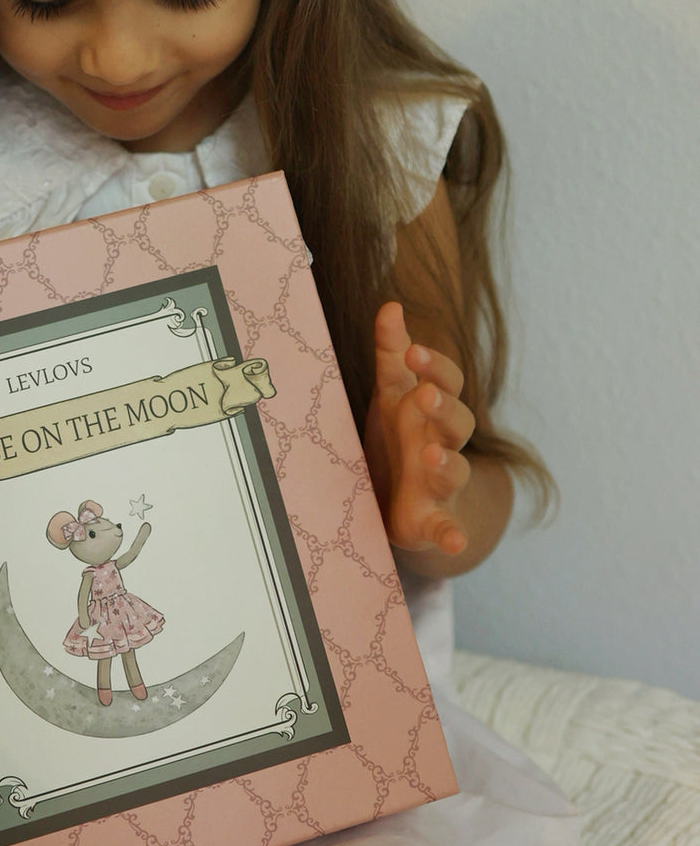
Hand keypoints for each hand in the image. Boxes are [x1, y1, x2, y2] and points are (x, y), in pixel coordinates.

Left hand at [363, 302, 475, 555]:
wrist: (403, 500)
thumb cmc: (400, 439)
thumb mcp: (390, 395)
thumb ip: (391, 355)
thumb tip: (391, 305)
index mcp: (433, 410)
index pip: (445, 381)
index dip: (433, 366)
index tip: (413, 350)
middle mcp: (443, 443)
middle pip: (455, 422)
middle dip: (442, 408)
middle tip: (424, 395)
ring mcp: (441, 484)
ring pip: (453, 471)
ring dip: (447, 463)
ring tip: (432, 454)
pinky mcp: (432, 521)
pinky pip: (447, 528)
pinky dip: (453, 535)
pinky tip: (455, 540)